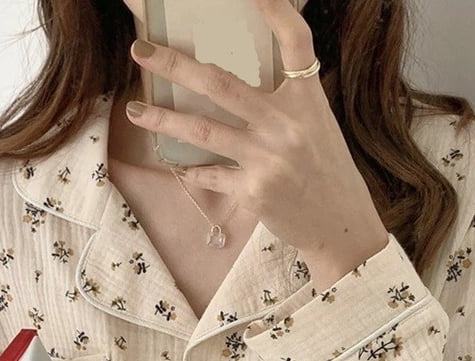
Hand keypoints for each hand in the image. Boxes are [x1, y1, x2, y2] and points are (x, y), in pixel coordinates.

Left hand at [125, 0, 388, 284]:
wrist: (341, 225)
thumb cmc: (328, 174)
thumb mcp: (318, 128)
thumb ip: (285, 104)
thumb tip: (238, 88)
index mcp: (307, 102)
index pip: (295, 43)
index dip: (275, 10)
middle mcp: (286, 125)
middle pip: (221, 84)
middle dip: (174, 65)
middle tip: (140, 50)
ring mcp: (267, 159)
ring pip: (202, 130)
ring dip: (161, 120)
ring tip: (133, 111)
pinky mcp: (254, 192)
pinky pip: (210, 175)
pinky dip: (192, 171)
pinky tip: (177, 166)